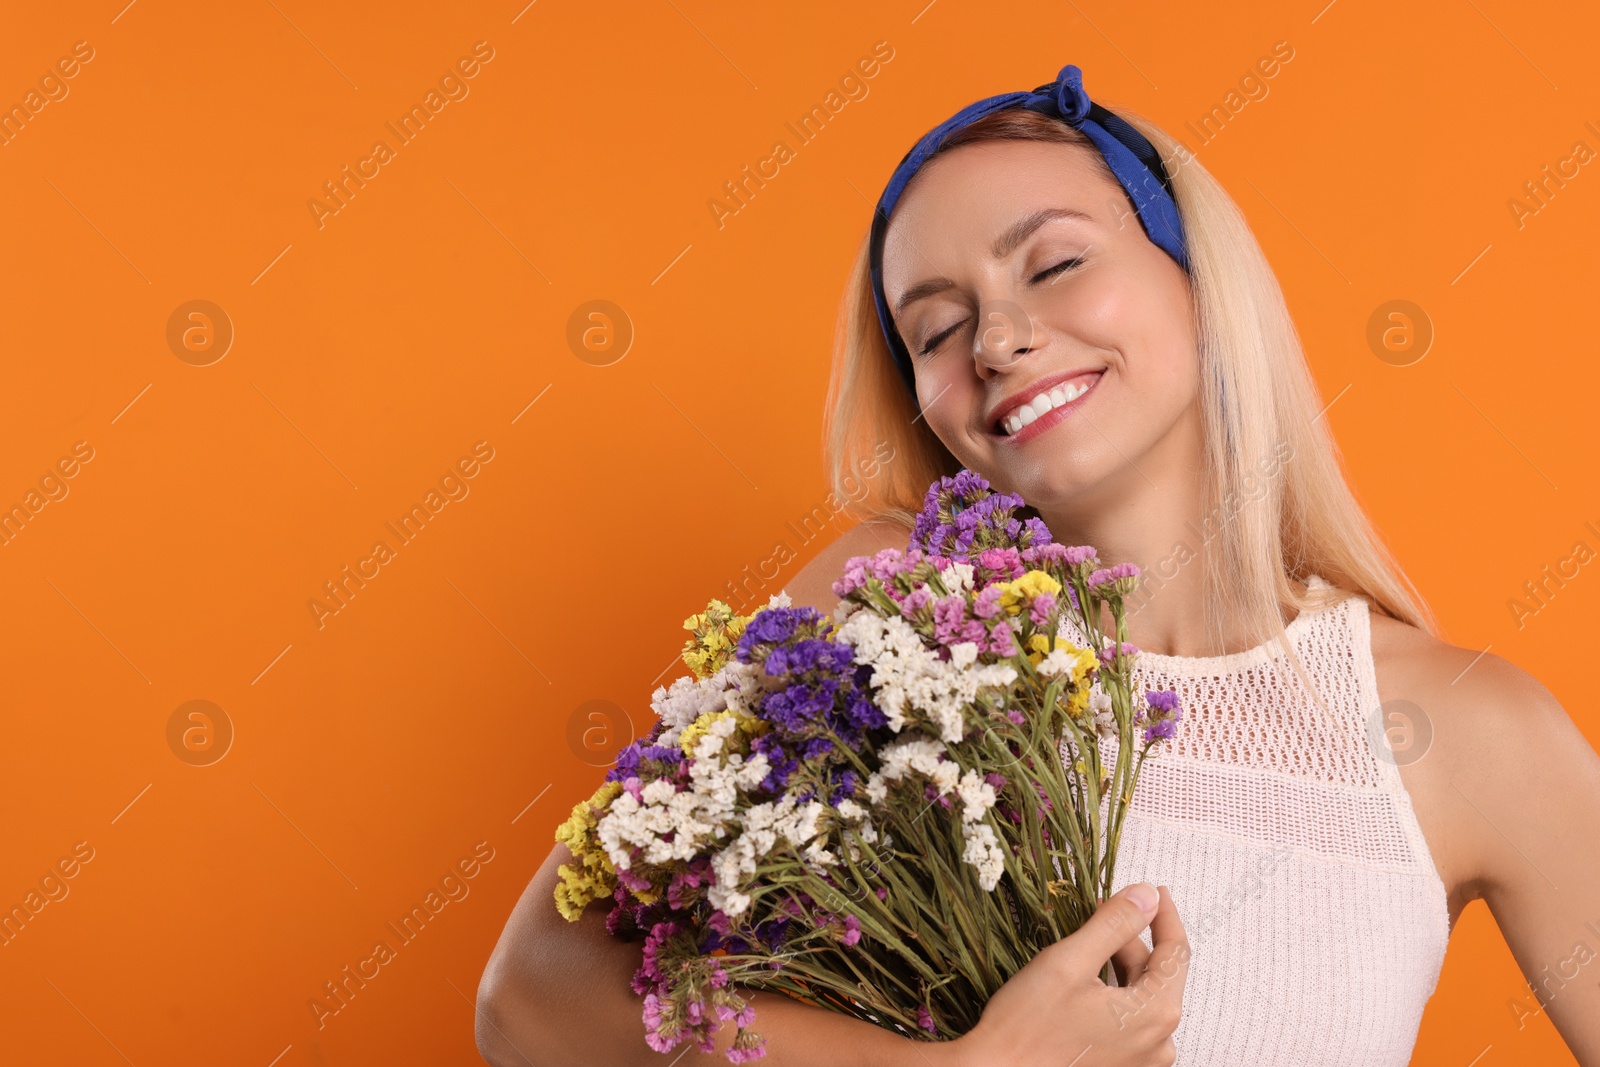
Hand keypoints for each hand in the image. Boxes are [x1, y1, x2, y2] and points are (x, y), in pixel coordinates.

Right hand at [941, 883, 1189, 1066]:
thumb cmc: (1028, 1027)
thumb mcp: (1070, 962)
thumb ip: (1114, 924)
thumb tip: (1147, 895)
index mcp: (1155, 1015)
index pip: (1176, 952)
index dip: (1164, 914)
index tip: (1153, 889)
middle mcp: (1158, 1044)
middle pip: (1157, 975)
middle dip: (1132, 939)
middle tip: (1101, 910)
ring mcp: (1140, 1061)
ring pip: (1141, 997)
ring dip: (1121, 965)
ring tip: (1090, 943)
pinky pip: (1130, 1020)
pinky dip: (1115, 993)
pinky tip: (1089, 979)